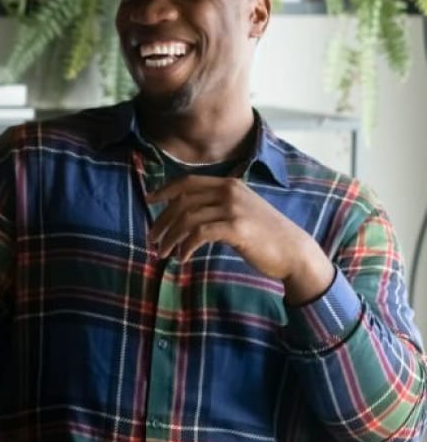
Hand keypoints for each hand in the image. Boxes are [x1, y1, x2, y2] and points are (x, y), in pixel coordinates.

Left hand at [147, 175, 333, 302]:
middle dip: (162, 222)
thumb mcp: (239, 211)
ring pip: (187, 219)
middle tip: (152, 240)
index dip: (165, 190)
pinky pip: (199, 234)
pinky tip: (182, 258)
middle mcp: (230, 191)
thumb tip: (182, 213)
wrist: (293, 250)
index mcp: (228, 184)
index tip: (148, 201)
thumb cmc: (263, 234)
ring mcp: (234, 208)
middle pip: (182, 202)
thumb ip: (216, 206)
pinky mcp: (237, 228)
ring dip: (170, 238)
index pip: (187, 182)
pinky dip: (185, 247)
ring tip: (163, 253)